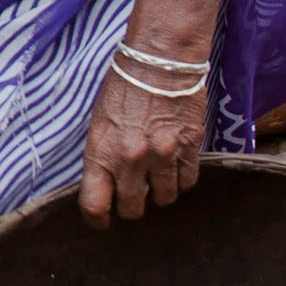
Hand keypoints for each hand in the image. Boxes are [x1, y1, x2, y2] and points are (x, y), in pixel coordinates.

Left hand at [79, 47, 207, 224]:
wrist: (158, 64)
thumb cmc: (121, 90)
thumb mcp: (98, 125)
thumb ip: (102, 157)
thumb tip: (105, 186)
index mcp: (101, 153)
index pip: (95, 205)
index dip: (97, 219)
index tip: (101, 221)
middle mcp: (131, 160)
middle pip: (132, 209)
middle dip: (131, 207)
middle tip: (132, 197)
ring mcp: (163, 156)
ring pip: (164, 199)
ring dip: (159, 193)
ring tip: (155, 178)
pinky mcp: (189, 148)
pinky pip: (188, 182)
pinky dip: (181, 180)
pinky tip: (174, 168)